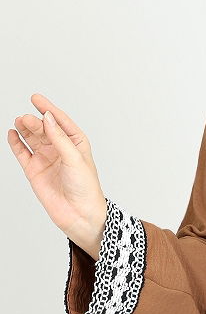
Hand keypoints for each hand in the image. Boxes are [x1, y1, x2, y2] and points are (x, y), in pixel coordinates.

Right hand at [7, 94, 107, 256]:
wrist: (80, 215)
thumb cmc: (86, 188)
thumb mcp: (75, 159)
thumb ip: (60, 138)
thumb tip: (48, 118)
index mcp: (76, 143)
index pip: (60, 121)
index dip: (48, 108)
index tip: (36, 98)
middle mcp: (60, 149)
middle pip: (44, 128)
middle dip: (35, 121)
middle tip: (27, 119)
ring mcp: (46, 158)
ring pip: (32, 138)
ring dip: (25, 129)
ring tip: (19, 121)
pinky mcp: (34, 170)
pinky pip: (22, 152)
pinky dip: (16, 143)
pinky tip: (12, 133)